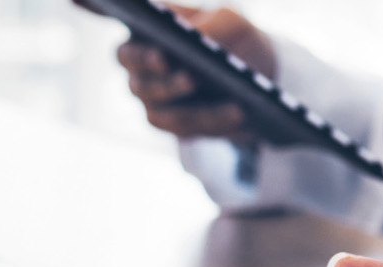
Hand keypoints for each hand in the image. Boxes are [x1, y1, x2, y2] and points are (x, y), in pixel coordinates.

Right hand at [108, 4, 274, 138]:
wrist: (255, 68)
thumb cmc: (231, 35)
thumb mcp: (228, 21)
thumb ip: (214, 24)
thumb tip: (202, 37)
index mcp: (144, 42)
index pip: (127, 52)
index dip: (140, 57)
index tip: (163, 58)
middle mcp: (141, 75)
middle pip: (139, 87)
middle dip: (166, 86)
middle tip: (192, 80)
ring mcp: (156, 104)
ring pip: (165, 115)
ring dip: (198, 112)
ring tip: (232, 106)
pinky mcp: (177, 126)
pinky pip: (189, 130)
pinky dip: (215, 122)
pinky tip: (238, 115)